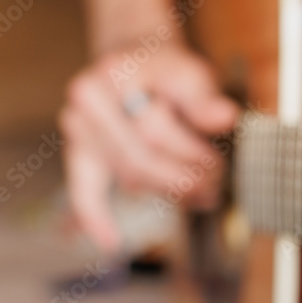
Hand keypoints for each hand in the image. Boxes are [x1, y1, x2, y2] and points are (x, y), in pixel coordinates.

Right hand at [58, 40, 237, 250]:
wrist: (137, 60)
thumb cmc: (167, 70)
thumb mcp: (190, 72)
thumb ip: (204, 97)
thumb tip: (225, 117)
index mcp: (111, 76)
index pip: (154, 129)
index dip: (189, 152)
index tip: (218, 165)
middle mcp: (84, 102)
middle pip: (139, 158)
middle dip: (180, 179)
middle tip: (213, 190)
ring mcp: (76, 129)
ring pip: (127, 177)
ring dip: (166, 192)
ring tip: (200, 196)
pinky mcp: (78, 153)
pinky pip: (83, 190)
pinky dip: (96, 217)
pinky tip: (112, 242)